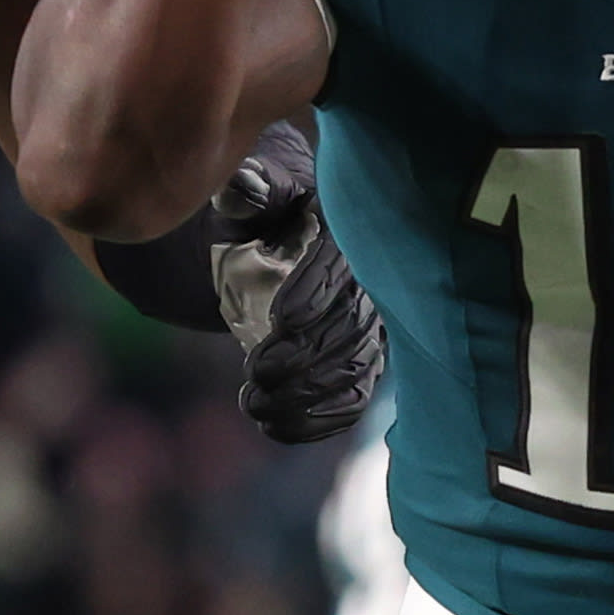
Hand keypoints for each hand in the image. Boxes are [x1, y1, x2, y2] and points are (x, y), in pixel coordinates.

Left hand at [214, 123, 385, 444]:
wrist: (259, 241)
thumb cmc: (252, 208)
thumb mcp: (244, 189)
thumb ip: (249, 187)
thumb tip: (245, 187)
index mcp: (346, 230)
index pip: (341, 265)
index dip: (315, 294)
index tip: (281, 321)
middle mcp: (369, 281)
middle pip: (351, 326)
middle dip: (307, 356)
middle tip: (259, 372)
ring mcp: (365, 326)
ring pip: (355, 368)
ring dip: (307, 394)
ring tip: (255, 405)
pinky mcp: (353, 361)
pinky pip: (352, 397)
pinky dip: (320, 420)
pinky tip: (275, 426)